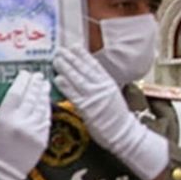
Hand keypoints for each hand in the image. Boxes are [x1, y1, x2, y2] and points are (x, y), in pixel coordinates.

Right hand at [0, 72, 49, 179]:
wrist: (2, 172)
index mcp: (5, 118)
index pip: (16, 93)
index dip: (22, 81)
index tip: (25, 73)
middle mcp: (21, 122)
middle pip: (31, 97)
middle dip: (35, 84)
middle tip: (37, 75)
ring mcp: (34, 130)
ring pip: (41, 106)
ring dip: (43, 93)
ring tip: (43, 84)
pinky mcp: (43, 138)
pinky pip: (47, 118)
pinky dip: (46, 108)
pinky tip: (46, 101)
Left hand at [54, 46, 167, 179]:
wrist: (123, 132)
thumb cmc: (115, 116)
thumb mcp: (110, 95)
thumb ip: (100, 85)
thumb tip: (86, 76)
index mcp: (108, 83)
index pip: (94, 66)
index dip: (83, 55)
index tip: (74, 47)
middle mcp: (102, 87)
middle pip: (84, 69)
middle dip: (71, 58)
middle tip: (60, 50)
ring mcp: (94, 97)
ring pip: (78, 79)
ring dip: (66, 68)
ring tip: (57, 60)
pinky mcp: (87, 108)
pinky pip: (74, 95)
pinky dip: (65, 86)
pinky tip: (58, 78)